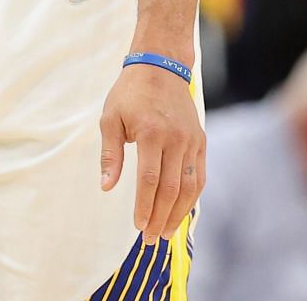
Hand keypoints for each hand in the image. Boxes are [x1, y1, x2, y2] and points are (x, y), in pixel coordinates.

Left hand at [99, 63, 204, 244]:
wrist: (161, 66)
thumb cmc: (130, 93)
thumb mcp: (110, 118)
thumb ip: (110, 155)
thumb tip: (106, 187)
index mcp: (151, 133)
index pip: (149, 180)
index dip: (145, 206)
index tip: (138, 226)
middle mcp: (176, 139)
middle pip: (171, 188)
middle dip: (161, 217)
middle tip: (151, 239)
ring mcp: (192, 141)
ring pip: (190, 186)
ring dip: (178, 213)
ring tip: (166, 232)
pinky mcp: (201, 141)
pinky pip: (200, 175)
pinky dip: (192, 197)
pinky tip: (182, 211)